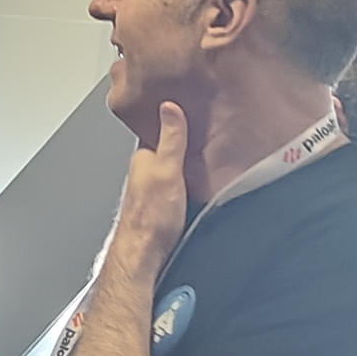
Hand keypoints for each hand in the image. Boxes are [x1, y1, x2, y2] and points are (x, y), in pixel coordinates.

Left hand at [107, 99, 189, 288]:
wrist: (145, 254)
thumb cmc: (151, 218)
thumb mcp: (166, 170)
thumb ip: (170, 139)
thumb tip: (169, 105)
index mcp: (144, 156)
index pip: (159, 126)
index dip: (174, 114)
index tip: (191, 101)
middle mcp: (148, 168)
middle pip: (169, 143)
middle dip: (185, 134)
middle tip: (208, 122)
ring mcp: (157, 184)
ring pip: (175, 161)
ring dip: (190, 154)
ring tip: (212, 142)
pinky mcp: (167, 200)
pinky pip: (181, 177)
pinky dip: (192, 172)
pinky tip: (205, 172)